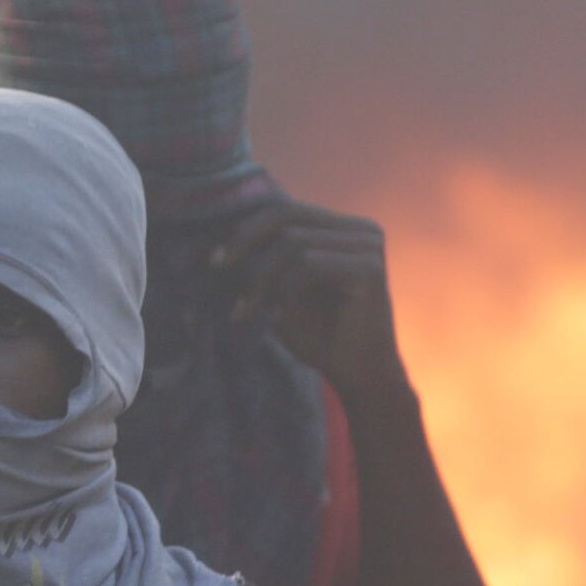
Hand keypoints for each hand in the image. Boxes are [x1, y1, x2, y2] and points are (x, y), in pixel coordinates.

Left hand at [211, 201, 403, 394]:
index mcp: (340, 227)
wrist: (357, 375)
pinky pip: (309, 266)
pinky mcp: (370, 268)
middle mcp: (359, 228)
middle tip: (218, 268)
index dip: (245, 228)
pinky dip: (283, 290)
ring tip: (245, 310)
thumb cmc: (318, 335)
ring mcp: (368, 244)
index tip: (215, 258)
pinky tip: (275, 317)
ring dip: (260, 277)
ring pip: (293, 242)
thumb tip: (217, 234)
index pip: (284, 209)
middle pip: (286, 214)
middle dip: (245, 241)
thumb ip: (263, 259)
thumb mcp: (280, 290)